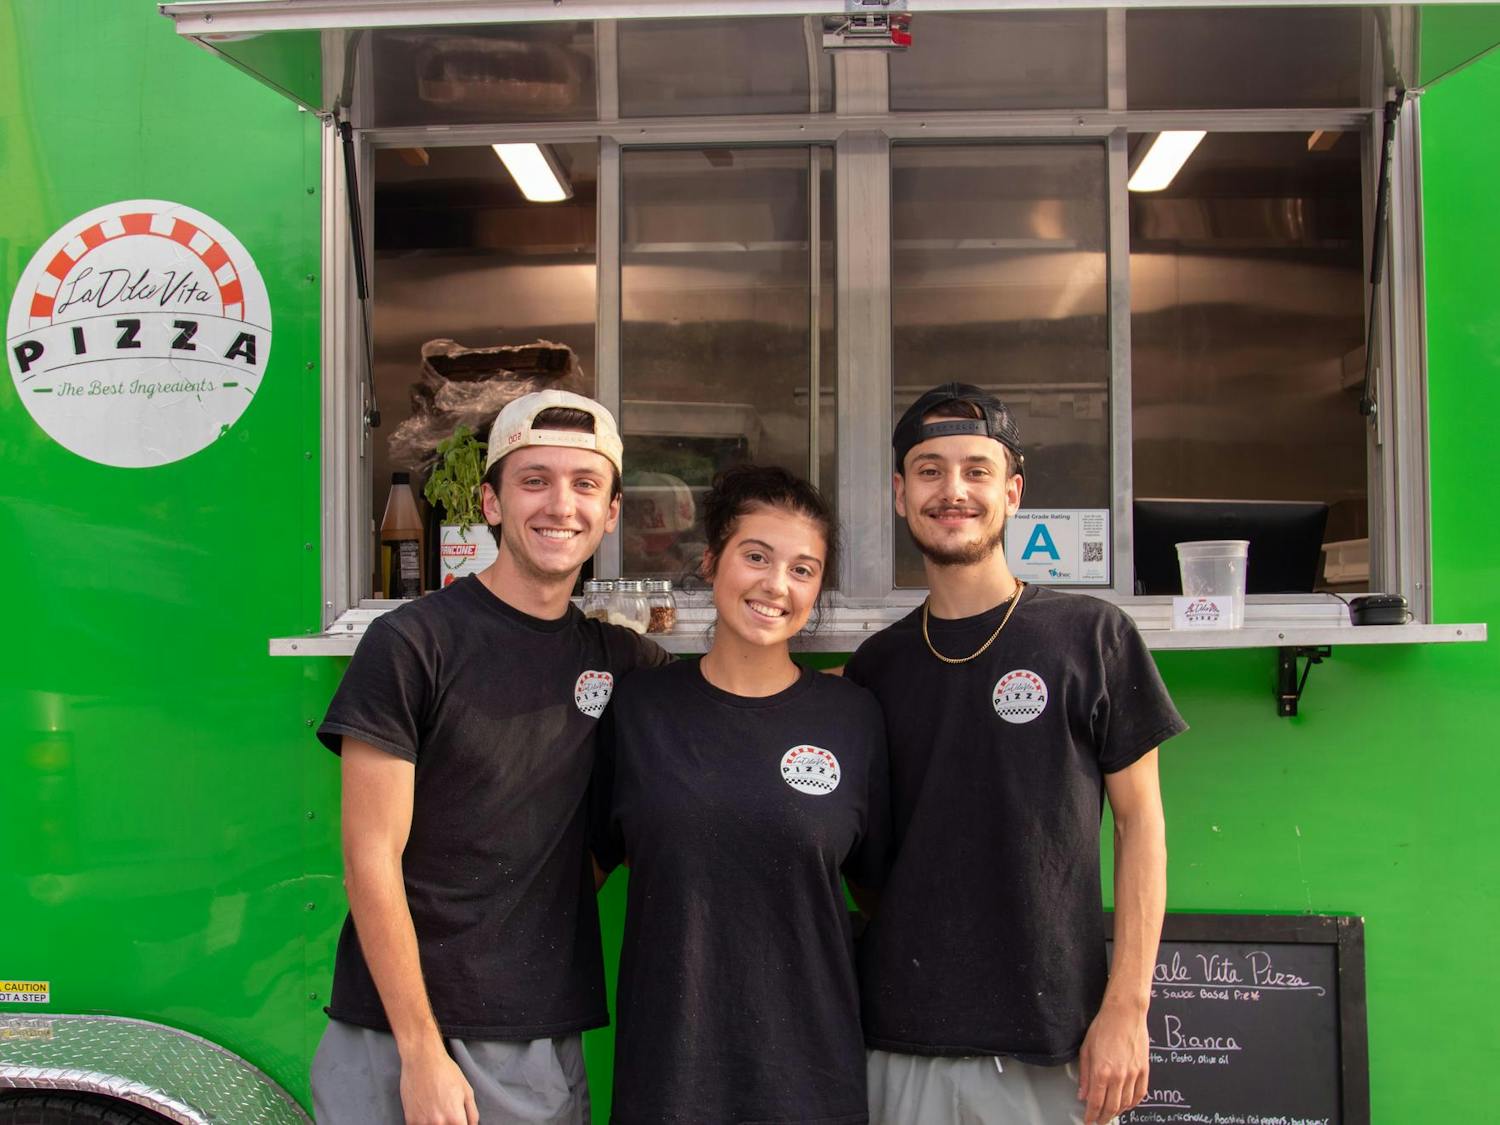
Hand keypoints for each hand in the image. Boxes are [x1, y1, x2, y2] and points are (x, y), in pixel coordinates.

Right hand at [399, 1042, 478, 1124]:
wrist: (422, 1059)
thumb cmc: (446, 1072)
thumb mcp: (467, 1091)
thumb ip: (472, 1114)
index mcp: (456, 1118)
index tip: (459, 1121)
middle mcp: (439, 1124)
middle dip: (449, 1124)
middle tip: (447, 1112)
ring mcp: (423, 1123)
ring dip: (436, 1123)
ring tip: (437, 1109)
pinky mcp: (410, 1120)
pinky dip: (424, 1122)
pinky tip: (426, 1112)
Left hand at [1077, 1002, 1148, 1123]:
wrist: (1124, 1013)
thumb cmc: (1103, 1027)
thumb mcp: (1086, 1050)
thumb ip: (1085, 1075)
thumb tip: (1083, 1095)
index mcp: (1101, 1071)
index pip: (1096, 1102)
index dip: (1091, 1115)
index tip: (1088, 1121)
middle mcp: (1118, 1076)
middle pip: (1112, 1107)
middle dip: (1104, 1117)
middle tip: (1099, 1120)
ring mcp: (1133, 1074)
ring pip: (1126, 1103)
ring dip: (1118, 1112)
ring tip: (1111, 1113)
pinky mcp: (1144, 1070)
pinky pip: (1140, 1094)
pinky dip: (1133, 1103)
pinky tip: (1127, 1104)